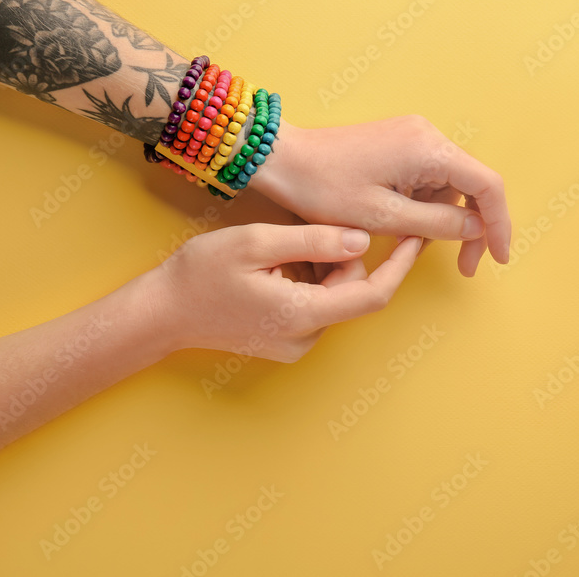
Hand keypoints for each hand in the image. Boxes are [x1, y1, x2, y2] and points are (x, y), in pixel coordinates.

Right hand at [138, 224, 421, 362]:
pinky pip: (313, 305)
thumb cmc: (201, 274)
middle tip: (298, 233)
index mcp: (304, 313)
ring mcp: (295, 344)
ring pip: (332, 296)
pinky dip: (304, 281)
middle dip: (338, 257)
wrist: (161, 313)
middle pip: (350, 290)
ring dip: (318, 268)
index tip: (416, 237)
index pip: (373, 294)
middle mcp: (306, 337)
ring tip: (275, 253)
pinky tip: (270, 270)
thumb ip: (314, 240)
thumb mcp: (256, 243)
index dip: (400, 264)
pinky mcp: (284, 341)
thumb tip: (363, 240)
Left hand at [253, 116, 511, 276]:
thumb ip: (436, 224)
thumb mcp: (382, 217)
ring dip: (442, 220)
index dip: (499, 224)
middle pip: (471, 185)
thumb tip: (476, 228)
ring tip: (414, 248)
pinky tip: (404, 229)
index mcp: (428, 149)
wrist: (282, 160)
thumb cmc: (323, 187)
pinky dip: (423, 207)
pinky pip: (426, 179)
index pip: (486, 185)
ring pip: (448, 185)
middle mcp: (427, 135)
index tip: (498, 257)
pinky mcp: (397, 144)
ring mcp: (412, 137)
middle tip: (464, 266)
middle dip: (471, 227)